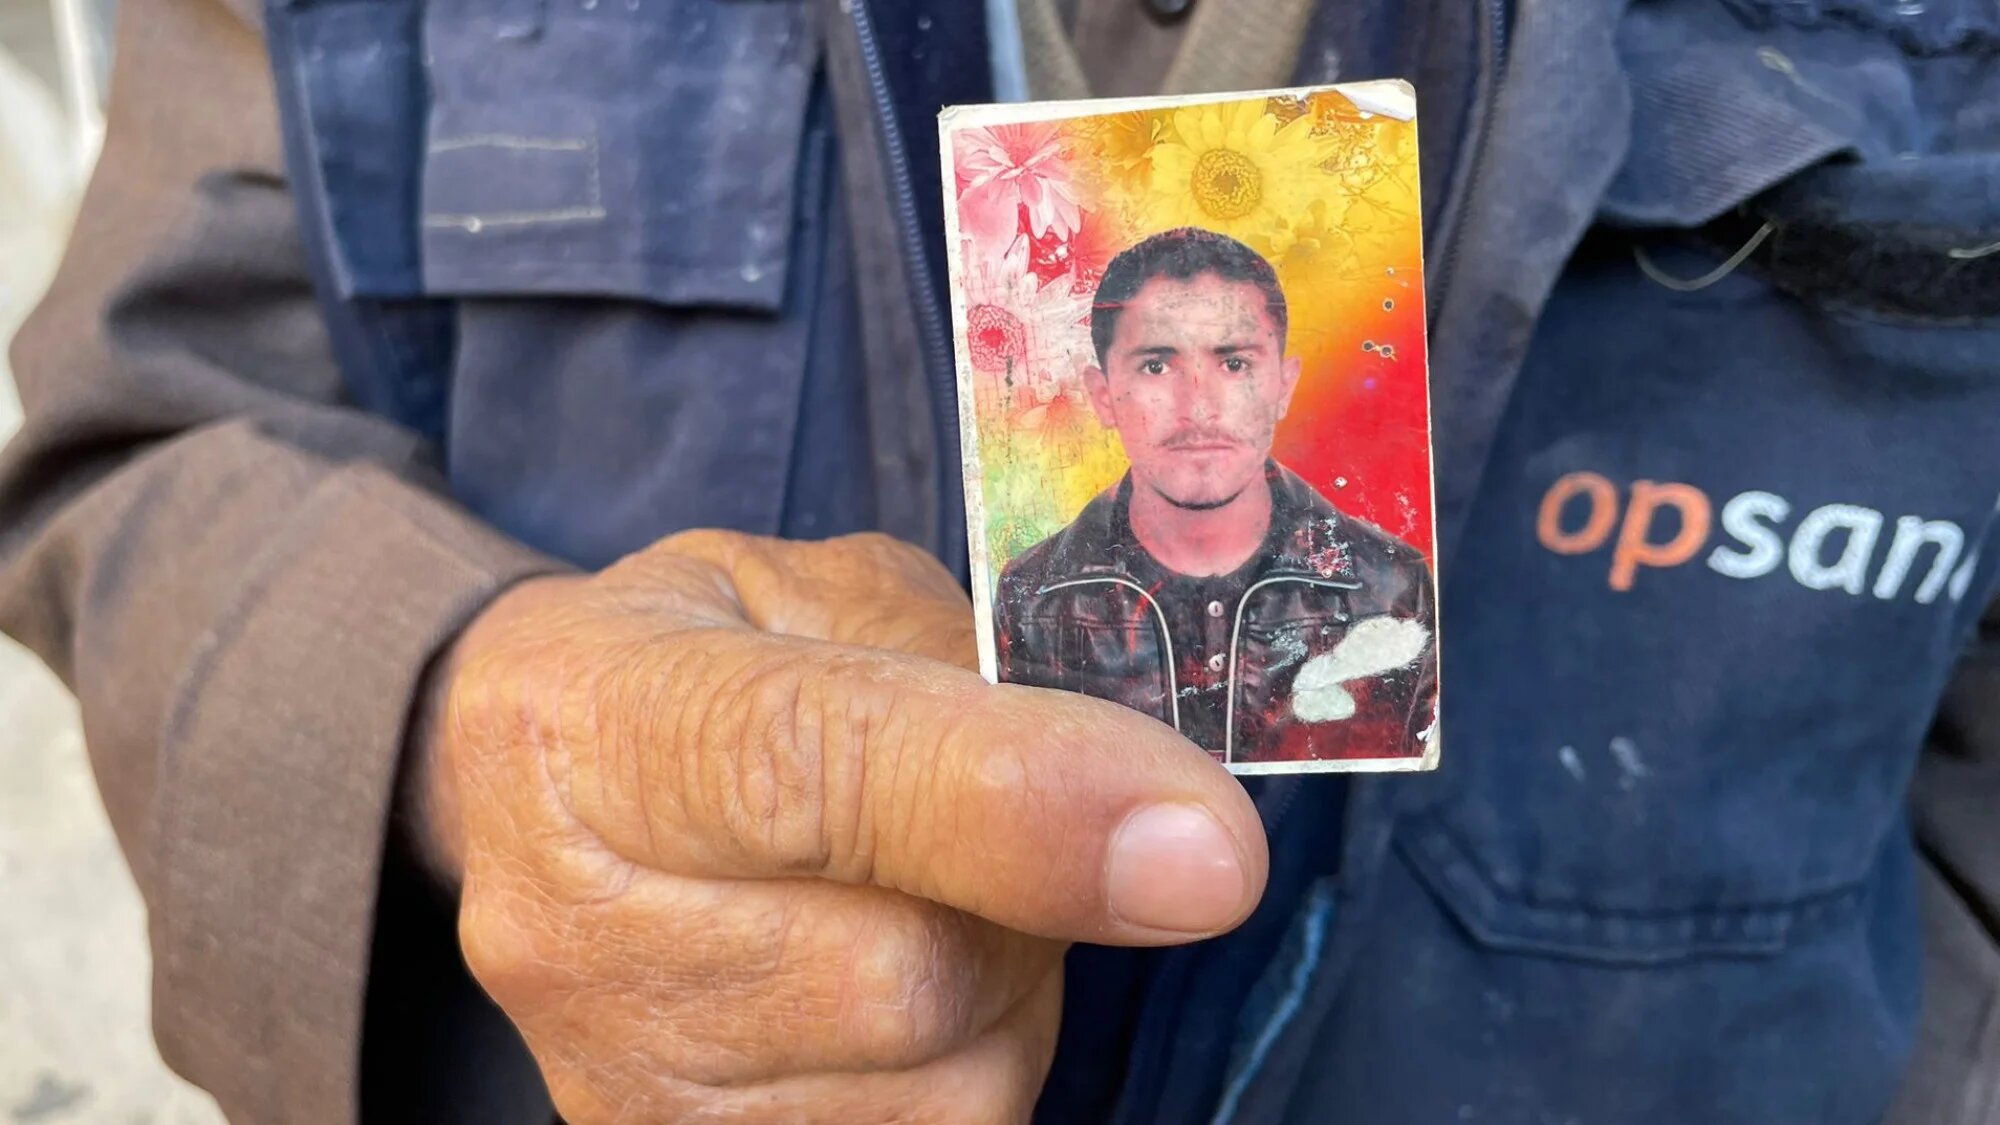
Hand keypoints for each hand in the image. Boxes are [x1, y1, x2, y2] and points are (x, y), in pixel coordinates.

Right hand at [419, 531, 1267, 1121]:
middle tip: (1007, 813)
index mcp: (595, 717)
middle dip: (1027, 894)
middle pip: (907, 972)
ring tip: (924, 890)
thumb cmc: (695, 666)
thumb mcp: (810, 591)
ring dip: (1010, 983)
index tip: (1206, 847)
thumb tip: (1148, 803)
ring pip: (947, 1080)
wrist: (529, 796)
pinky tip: (898, 979)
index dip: (1016, 807)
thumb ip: (963, 658)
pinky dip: (971, 1058)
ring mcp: (625, 1075)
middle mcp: (574, 922)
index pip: (811, 771)